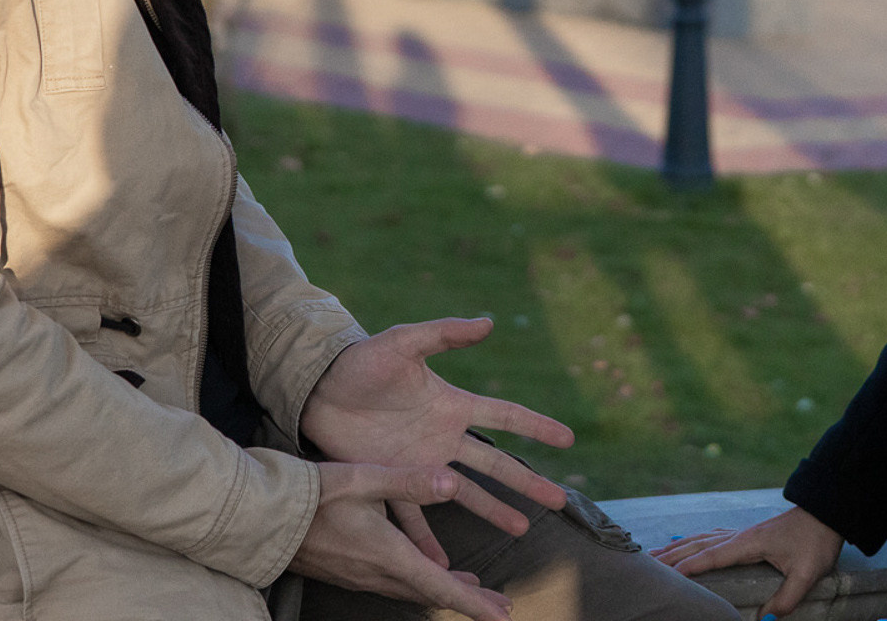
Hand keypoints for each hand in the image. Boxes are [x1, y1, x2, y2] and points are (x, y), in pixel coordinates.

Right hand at [287, 462, 511, 620]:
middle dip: (469, 601)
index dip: (474, 603)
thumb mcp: (364, 478)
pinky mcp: (347, 572)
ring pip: (412, 590)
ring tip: (473, 589)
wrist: (260, 517)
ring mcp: (359, 576)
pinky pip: (393, 585)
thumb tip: (454, 483)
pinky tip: (423, 573)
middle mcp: (376, 574)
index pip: (440, 587)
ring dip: (444, 591)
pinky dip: (419, 583)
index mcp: (387, 555)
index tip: (503, 616)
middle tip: (501, 607)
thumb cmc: (311, 493)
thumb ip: (410, 481)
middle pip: (431, 594)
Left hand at [302, 319, 574, 548]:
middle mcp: (443, 438)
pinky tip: (442, 563)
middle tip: (559, 500)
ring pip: (466, 493)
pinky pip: (414, 516)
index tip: (567, 439)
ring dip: (493, 511)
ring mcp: (420, 464)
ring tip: (521, 529)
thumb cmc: (363, 361)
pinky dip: (427, 540)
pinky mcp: (392, 481)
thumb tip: (488, 322)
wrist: (319, 388)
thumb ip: (444, 333)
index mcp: (452, 404)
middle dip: (527, 481)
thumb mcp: (404, 342)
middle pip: (496, 463)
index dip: (536, 426)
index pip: (504, 416)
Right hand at [654, 505, 841, 618]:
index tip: (664, 576)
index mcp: (748, 543)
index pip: (710, 557)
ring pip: (702, 539)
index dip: (687, 568)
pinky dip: (695, 541)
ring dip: (679, 547)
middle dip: (671, 556)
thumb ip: (787, 599)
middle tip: (645, 564)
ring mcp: (742, 532)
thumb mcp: (807, 574)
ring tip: (657, 555)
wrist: (826, 513)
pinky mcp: (748, 533)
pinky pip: (713, 537)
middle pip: (698, 545)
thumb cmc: (816, 542)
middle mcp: (739, 535)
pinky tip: (690, 543)